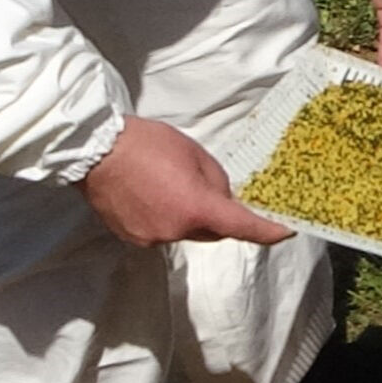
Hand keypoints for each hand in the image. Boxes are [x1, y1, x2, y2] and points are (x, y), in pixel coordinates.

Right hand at [82, 115, 292, 248]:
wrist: (96, 151)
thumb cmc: (147, 144)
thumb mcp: (195, 154)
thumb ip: (216, 181)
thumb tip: (221, 200)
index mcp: (196, 208)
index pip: (242, 227)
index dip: (267, 231)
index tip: (285, 231)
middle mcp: (176, 230)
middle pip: (212, 232)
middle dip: (219, 216)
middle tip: (215, 192)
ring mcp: (152, 238)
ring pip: (185, 231)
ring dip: (188, 215)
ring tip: (172, 184)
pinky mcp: (133, 238)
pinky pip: (162, 231)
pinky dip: (166, 217)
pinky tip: (154, 194)